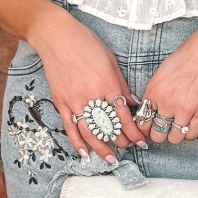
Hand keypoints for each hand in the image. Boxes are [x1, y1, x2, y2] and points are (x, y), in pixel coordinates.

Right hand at [29, 6, 147, 162]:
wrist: (56, 37)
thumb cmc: (86, 44)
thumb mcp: (111, 62)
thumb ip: (122, 86)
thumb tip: (133, 104)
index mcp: (107, 85)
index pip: (124, 117)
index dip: (134, 132)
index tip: (142, 142)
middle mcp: (91, 95)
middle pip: (109, 127)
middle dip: (121, 141)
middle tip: (129, 147)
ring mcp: (74, 100)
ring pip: (90, 132)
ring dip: (101, 149)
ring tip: (110, 160)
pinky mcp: (61, 102)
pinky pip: (70, 127)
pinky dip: (77, 142)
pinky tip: (84, 153)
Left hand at [138, 16, 197, 145]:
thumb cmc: (188, 55)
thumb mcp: (162, 71)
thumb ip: (155, 92)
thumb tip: (151, 108)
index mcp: (154, 91)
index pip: (142, 121)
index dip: (144, 128)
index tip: (148, 127)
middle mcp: (167, 103)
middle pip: (156, 134)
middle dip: (157, 135)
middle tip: (161, 130)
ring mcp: (185, 109)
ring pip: (173, 138)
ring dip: (172, 137)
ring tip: (174, 130)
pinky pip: (190, 135)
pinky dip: (187, 135)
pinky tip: (187, 127)